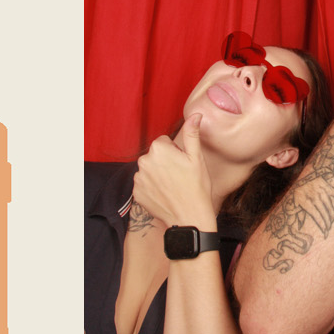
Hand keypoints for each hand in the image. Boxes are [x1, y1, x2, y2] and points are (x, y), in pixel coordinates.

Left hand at [133, 116, 216, 231]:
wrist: (190, 218)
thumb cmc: (197, 188)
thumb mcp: (197, 158)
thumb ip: (192, 134)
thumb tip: (195, 115)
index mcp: (158, 149)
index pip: (164, 142)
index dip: (176, 153)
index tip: (183, 165)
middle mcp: (143, 161)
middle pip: (155, 155)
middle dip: (165, 163)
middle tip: (179, 177)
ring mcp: (138, 178)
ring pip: (149, 169)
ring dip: (158, 175)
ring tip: (172, 187)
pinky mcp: (136, 192)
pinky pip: (144, 184)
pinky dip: (152, 188)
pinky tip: (164, 195)